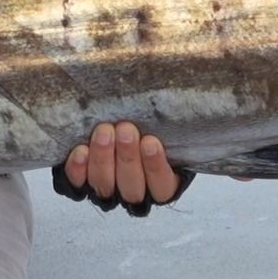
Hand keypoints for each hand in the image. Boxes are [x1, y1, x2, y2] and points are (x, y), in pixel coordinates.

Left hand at [57, 121, 183, 213]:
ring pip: (104, 186)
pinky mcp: (81, 186)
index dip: (156, 168)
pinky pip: (77, 184)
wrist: (113, 123)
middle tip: (126, 129)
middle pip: (131, 188)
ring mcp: (107, 191)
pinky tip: (80, 150)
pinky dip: (78, 169)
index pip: (162, 187)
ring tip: (104, 131)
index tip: (151, 141)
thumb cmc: (149, 123)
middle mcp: (134, 193)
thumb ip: (175, 117)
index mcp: (162, 184)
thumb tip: (200, 84)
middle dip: (128, 158)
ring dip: (103, 159)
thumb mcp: (168, 124)